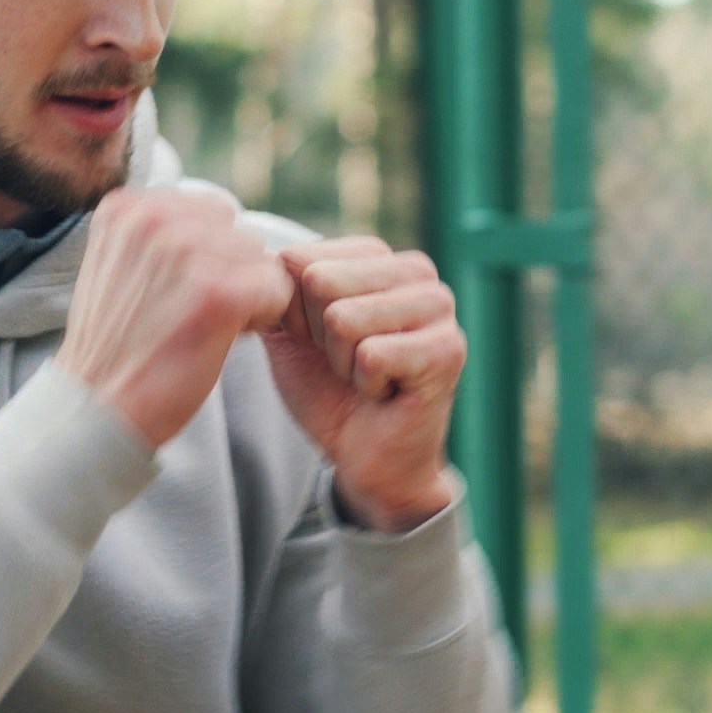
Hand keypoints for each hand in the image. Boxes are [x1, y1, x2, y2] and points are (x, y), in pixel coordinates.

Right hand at [60, 188, 297, 451]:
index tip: (176, 294)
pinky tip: (221, 340)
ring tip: (200, 327)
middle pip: (239, 233)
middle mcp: (155, 217)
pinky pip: (276, 291)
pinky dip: (261, 320)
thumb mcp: (120, 265)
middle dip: (231, 272)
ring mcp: (187, 251)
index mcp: (129, 205)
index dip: (208, 258)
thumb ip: (163, 234)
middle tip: (191, 315)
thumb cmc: (118, 346)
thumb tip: (225, 219)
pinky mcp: (219, 292)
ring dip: (246, 296)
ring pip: (261, 261)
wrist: (98, 410)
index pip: (210, 212)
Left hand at [262, 236, 464, 531]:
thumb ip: (274, 290)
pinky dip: (366, 384)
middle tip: (346, 362)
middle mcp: (416, 270)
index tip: (320, 342)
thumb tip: (263, 261)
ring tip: (366, 376)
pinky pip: (370, 356)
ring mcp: (439, 306)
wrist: (366, 456)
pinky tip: (387, 392)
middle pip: (320, 283)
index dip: (292, 313)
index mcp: (377, 256)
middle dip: (317, 336)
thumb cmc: (330, 390)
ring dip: (342, 363)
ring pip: (343, 318)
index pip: (299, 259)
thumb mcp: (288, 332)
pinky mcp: (448, 349)